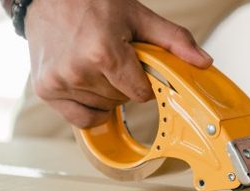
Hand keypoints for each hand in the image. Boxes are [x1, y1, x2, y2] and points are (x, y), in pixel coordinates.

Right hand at [24, 0, 212, 127]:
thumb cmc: (92, 2)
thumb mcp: (139, 16)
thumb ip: (174, 41)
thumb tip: (203, 62)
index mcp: (104, 53)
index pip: (141, 93)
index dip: (143, 81)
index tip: (135, 65)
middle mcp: (79, 71)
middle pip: (121, 101)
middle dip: (123, 83)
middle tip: (112, 57)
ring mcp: (59, 82)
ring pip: (103, 109)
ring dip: (105, 93)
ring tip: (94, 64)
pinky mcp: (46, 90)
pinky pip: (80, 119)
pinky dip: (89, 108)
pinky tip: (86, 85)